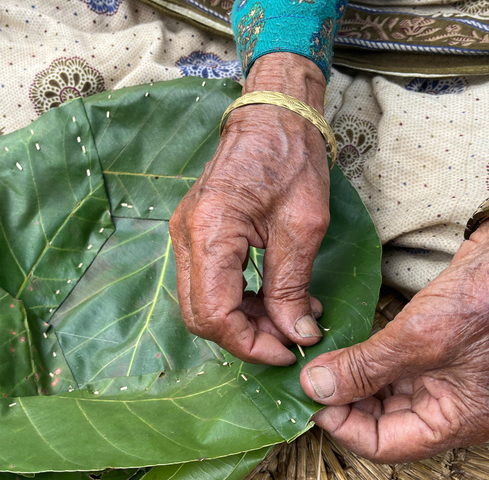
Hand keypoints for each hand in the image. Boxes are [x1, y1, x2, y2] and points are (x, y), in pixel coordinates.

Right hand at [169, 53, 328, 365]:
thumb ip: (292, 286)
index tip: (288, 352)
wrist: (272, 117)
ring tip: (293, 315)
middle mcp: (186, 237)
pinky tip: (275, 297)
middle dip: (246, 337)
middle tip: (291, 337)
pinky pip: (208, 284)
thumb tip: (296, 335)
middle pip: (199, 317)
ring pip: (202, 304)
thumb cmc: (291, 160)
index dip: (249, 344)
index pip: (214, 315)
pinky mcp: (195, 235)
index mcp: (210, 232)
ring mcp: (185, 236)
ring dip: (244, 321)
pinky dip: (239, 301)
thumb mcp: (303, 227)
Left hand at [300, 163, 488, 461]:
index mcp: (457, 421)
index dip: (343, 426)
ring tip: (317, 362)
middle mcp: (450, 407)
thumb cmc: (484, 301)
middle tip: (306, 377)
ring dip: (351, 380)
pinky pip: (392, 368)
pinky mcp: (434, 350)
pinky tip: (341, 348)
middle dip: (343, 402)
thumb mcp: (417, 339)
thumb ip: (364, 368)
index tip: (310, 398)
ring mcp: (443, 378)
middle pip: (382, 422)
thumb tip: (315, 387)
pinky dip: (365, 361)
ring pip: (383, 394)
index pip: (385, 445)